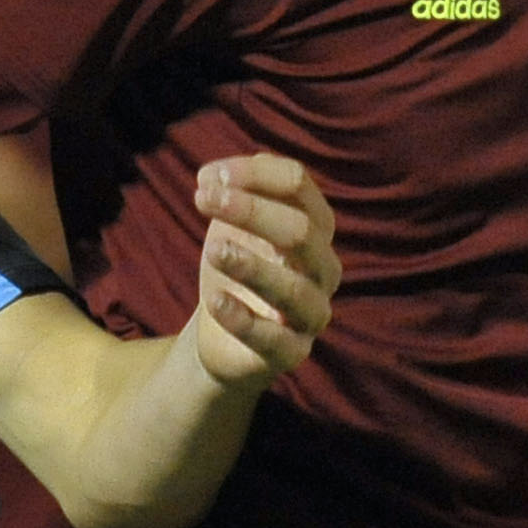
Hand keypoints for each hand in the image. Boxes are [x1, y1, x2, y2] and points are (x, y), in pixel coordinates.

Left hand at [186, 154, 338, 386]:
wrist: (224, 336)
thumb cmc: (236, 270)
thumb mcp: (233, 225)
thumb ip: (231, 192)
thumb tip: (211, 177)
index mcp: (315, 229)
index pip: (299, 186)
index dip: (255, 173)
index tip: (209, 176)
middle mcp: (322, 269)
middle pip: (303, 232)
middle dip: (253, 211)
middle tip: (204, 200)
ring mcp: (311, 314)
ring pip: (295, 289)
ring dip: (252, 266)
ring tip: (213, 250)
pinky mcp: (291, 354)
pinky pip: (276, 341)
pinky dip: (243, 320)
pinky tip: (216, 301)